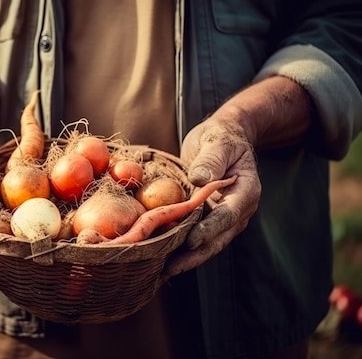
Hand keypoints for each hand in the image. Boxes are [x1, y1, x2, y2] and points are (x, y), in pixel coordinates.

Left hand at [162, 120, 260, 278]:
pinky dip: (181, 247)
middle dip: (195, 256)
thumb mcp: (217, 141)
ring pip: (207, 243)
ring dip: (186, 258)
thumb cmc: (221, 137)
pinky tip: (161, 256)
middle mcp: (237, 209)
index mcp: (245, 191)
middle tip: (170, 268)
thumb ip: (211, 160)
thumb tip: (200, 179)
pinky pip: (196, 236)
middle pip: (218, 238)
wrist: (222, 138)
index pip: (228, 216)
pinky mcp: (208, 218)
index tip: (191, 241)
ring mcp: (222, 216)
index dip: (210, 230)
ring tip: (162, 271)